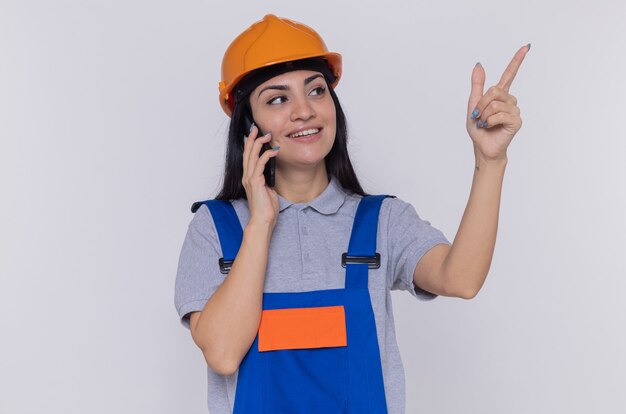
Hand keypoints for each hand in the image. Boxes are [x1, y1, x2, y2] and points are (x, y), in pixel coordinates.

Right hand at [241, 124, 279, 227]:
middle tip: (257, 127)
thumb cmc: (266, 209)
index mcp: (249, 178)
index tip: (256, 134)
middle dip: (252, 138)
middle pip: (247, 152)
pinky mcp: (255, 181)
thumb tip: (271, 172)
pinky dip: (267, 155)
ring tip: (268, 135)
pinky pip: (261, 163)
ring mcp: (250, 178)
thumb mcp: (268, 190)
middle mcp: (247, 176)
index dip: (250, 144)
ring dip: (260, 143)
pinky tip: (275, 150)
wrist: (263, 221)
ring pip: (252, 155)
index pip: (248, 156)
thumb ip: (267, 180)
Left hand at [466, 44, 529, 162]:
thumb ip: (477, 85)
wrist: (482, 147)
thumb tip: (479, 65)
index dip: (517, 60)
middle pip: (494, 90)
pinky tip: (490, 127)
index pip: (510, 74)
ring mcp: (515, 110)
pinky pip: (500, 115)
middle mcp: (510, 101)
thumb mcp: (473, 105)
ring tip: (485, 123)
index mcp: (500, 95)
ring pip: (495, 103)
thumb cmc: (479, 129)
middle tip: (478, 116)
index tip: (526, 47)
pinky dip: (490, 121)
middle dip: (481, 104)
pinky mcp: (517, 121)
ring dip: (484, 115)